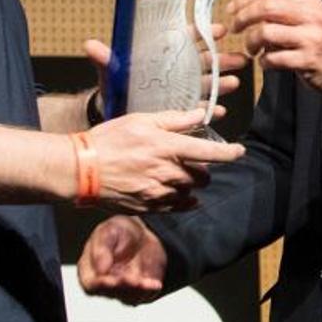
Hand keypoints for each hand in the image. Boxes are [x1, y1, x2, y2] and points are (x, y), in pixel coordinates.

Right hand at [78, 215, 166, 304]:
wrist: (144, 232)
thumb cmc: (120, 231)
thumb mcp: (109, 231)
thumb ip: (101, 248)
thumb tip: (101, 270)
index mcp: (90, 268)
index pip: (90, 283)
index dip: (100, 284)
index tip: (111, 280)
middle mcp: (105, 282)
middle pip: (110, 292)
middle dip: (122, 286)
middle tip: (131, 279)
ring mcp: (122, 289)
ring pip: (127, 295)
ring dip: (136, 289)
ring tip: (143, 281)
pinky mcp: (139, 291)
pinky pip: (145, 294)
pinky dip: (149, 289)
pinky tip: (155, 284)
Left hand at [84, 26, 245, 120]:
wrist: (112, 112)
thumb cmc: (114, 87)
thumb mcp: (111, 72)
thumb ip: (105, 59)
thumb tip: (90, 45)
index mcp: (162, 55)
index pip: (186, 39)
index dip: (204, 33)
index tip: (219, 29)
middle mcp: (176, 71)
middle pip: (203, 61)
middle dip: (222, 59)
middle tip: (239, 58)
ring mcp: (180, 89)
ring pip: (206, 84)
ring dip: (221, 83)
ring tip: (233, 83)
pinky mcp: (180, 108)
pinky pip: (198, 109)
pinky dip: (209, 110)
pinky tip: (218, 111)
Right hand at [86, 108, 243, 212]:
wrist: (82, 169)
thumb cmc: (109, 139)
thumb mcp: (141, 120)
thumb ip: (174, 119)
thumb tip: (201, 114)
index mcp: (167, 147)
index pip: (210, 153)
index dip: (229, 153)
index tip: (239, 151)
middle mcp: (167, 172)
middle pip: (202, 175)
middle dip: (203, 168)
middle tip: (190, 160)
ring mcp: (158, 193)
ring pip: (191, 191)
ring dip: (191, 183)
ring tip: (178, 174)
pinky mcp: (149, 207)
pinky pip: (178, 207)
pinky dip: (184, 200)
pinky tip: (181, 195)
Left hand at [228, 0, 321, 105]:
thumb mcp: (300, 16)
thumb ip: (269, 1)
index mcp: (308, 1)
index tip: (232, 10)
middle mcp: (311, 15)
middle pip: (266, 7)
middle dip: (243, 17)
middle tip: (235, 28)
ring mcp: (311, 37)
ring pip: (267, 32)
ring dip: (251, 42)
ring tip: (252, 49)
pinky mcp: (308, 59)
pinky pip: (275, 58)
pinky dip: (264, 62)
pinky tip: (266, 63)